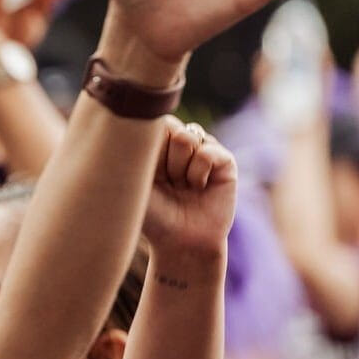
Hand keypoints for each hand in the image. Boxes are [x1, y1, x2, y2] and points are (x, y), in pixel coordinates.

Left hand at [140, 117, 237, 259]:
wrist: (180, 242)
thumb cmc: (152, 215)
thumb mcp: (133, 180)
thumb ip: (135, 146)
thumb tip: (149, 116)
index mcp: (155, 146)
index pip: (150, 123)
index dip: (146, 148)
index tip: (144, 173)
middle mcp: (180, 145)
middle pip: (169, 127)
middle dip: (162, 159)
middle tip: (165, 183)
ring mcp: (203, 150)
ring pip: (187, 137)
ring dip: (179, 168)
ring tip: (181, 186)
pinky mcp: (225, 161)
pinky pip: (208, 151)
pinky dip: (198, 173)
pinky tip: (198, 188)